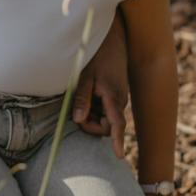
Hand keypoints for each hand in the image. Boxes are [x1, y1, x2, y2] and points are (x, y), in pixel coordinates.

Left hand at [73, 15, 128, 156]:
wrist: (113, 40)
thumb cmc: (97, 56)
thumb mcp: (85, 77)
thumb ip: (82, 99)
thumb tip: (79, 120)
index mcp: (113, 98)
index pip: (117, 125)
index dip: (117, 141)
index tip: (119, 156)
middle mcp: (119, 101)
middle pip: (106, 126)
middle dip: (90, 125)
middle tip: (76, 112)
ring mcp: (118, 99)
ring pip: (104, 119)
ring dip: (91, 115)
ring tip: (81, 97)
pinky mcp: (115, 96)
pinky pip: (104, 110)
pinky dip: (93, 108)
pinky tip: (87, 94)